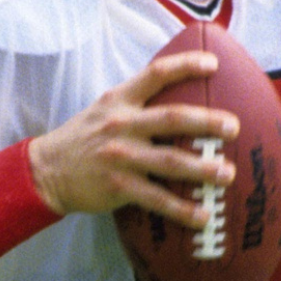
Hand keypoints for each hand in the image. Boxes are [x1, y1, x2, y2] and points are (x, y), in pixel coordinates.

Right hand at [28, 49, 238, 230]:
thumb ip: (136, 102)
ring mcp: (120, 156)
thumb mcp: (104, 109)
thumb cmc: (84, 138)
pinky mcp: (118, 186)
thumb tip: (179, 98)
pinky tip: (204, 216)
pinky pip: (157, 199)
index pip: (156, 74)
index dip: (186, 66)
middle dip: (206, 122)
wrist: (46, 170)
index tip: (214, 64)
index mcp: (120, 100)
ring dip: (202, 168)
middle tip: (233, 127)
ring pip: (169, 161)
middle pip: (171, 118)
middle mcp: (121, 124)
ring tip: (228, 174)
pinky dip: (182, 209)